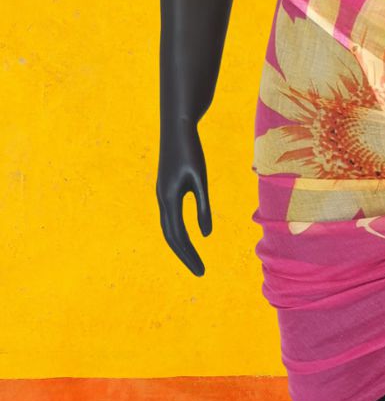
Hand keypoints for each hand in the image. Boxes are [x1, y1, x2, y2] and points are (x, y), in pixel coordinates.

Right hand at [156, 119, 211, 275]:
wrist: (177, 128)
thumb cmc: (191, 151)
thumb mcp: (200, 179)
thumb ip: (203, 206)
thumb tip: (206, 234)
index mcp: (170, 198)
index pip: (179, 235)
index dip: (189, 254)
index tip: (201, 271)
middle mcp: (162, 199)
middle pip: (171, 236)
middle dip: (185, 255)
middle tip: (200, 272)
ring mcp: (162, 194)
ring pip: (168, 228)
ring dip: (180, 246)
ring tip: (194, 260)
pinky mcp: (166, 190)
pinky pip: (170, 218)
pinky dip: (177, 232)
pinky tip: (187, 238)